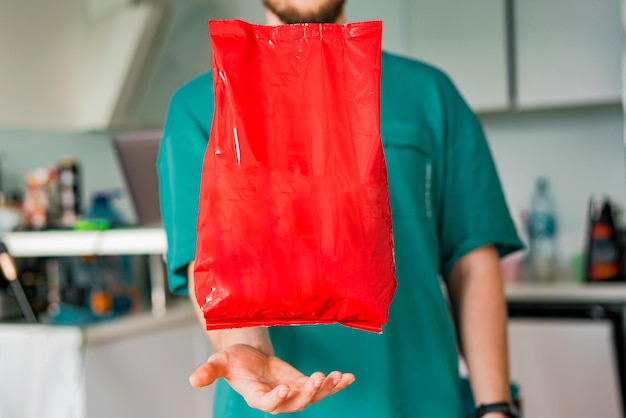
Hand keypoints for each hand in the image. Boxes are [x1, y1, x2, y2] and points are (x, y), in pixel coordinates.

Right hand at [189, 343, 354, 413]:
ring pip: (312, 397)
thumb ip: (209, 372)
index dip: (277, 398)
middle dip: (308, 393)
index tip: (287, 387)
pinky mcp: (302, 384)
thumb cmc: (232, 360)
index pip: (268, 403)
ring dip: (325, 389)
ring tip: (337, 377)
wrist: (247, 355)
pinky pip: (321, 388)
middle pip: (295, 403)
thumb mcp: (219, 362)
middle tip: (318, 378)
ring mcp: (292, 393)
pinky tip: (349, 377)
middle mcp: (276, 399)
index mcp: (255, 396)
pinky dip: (336, 384)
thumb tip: (192, 380)